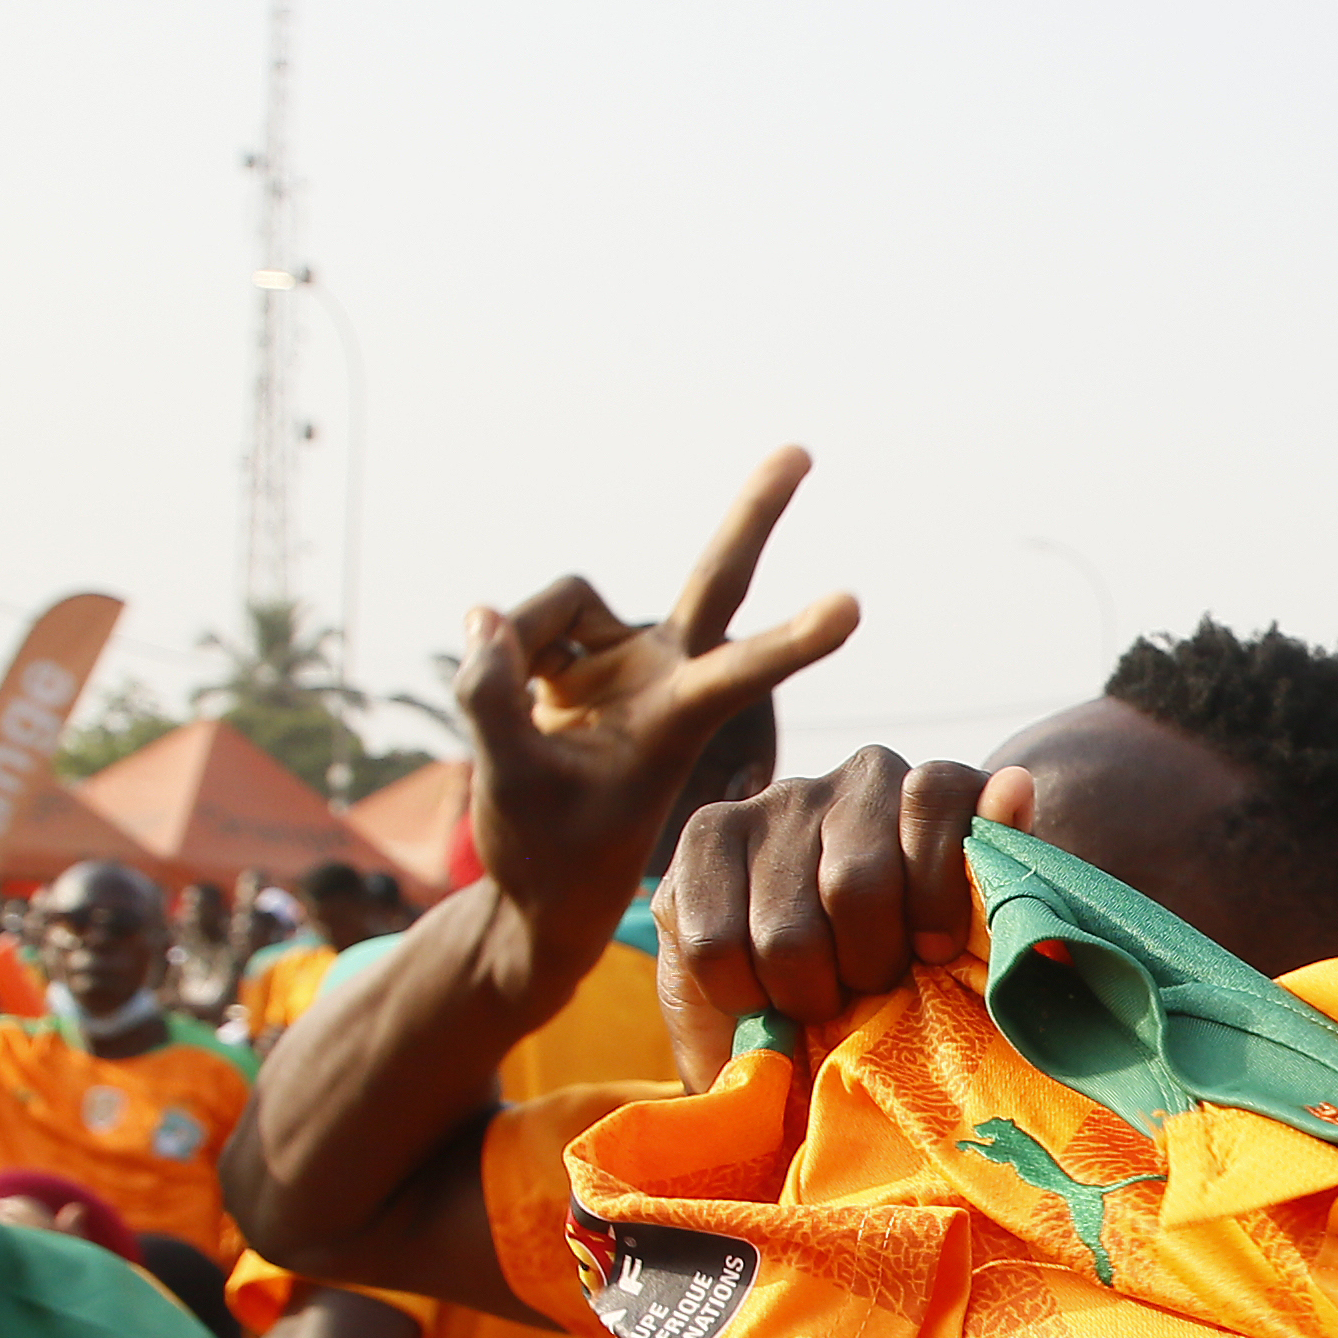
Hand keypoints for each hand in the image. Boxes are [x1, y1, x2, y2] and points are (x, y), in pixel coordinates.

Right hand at [459, 448, 861, 935]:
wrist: (540, 887)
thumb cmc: (545, 853)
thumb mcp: (510, 784)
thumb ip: (490, 698)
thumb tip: (484, 614)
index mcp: (676, 722)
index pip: (744, 669)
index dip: (792, 637)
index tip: (853, 605)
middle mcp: (663, 676)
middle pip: (717, 579)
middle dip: (754, 513)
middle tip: (802, 450)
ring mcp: (623, 660)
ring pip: (563, 601)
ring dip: (519, 639)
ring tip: (509, 712)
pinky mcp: (577, 655)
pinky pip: (523, 623)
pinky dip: (499, 653)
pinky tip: (503, 696)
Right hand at [652, 751, 1041, 1088]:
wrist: (823, 1025)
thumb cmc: (921, 987)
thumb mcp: (979, 949)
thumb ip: (1003, 875)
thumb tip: (1017, 784)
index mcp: (937, 795)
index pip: (936, 795)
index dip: (935, 893)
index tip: (935, 952)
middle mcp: (858, 781)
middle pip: (858, 881)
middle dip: (866, 966)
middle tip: (868, 989)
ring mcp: (777, 802)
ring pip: (788, 930)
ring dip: (804, 993)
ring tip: (817, 999)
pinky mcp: (706, 838)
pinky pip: (717, 942)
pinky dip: (741, 993)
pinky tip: (758, 993)